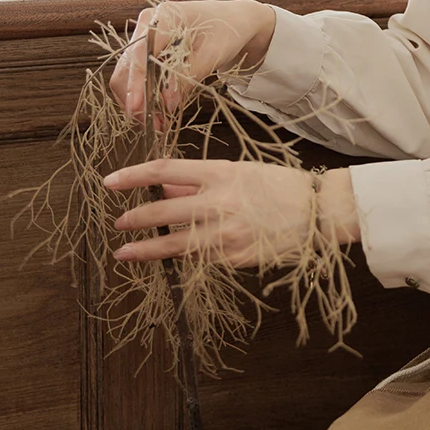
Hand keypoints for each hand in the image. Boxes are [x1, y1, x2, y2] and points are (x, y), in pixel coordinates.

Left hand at [104, 160, 360, 266]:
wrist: (319, 214)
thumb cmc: (281, 187)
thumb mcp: (241, 172)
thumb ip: (200, 180)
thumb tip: (165, 186)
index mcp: (221, 174)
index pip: (164, 171)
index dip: (133, 176)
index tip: (110, 182)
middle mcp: (220, 204)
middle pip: (163, 212)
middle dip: (135, 219)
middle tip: (119, 223)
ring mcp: (226, 235)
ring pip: (175, 244)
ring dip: (146, 249)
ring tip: (125, 252)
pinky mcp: (234, 259)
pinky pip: (200, 259)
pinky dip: (184, 257)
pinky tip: (173, 258)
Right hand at [108, 0, 275, 124]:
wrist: (233, 20)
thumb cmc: (227, 30)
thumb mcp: (213, 54)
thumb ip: (188, 77)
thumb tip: (168, 103)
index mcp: (162, 17)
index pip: (139, 53)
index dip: (136, 83)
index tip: (137, 108)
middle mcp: (146, 25)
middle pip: (127, 67)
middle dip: (135, 98)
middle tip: (153, 125)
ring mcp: (144, 38)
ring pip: (127, 75)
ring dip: (139, 101)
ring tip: (158, 123)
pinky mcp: (146, 52)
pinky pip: (138, 77)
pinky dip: (145, 95)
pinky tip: (158, 110)